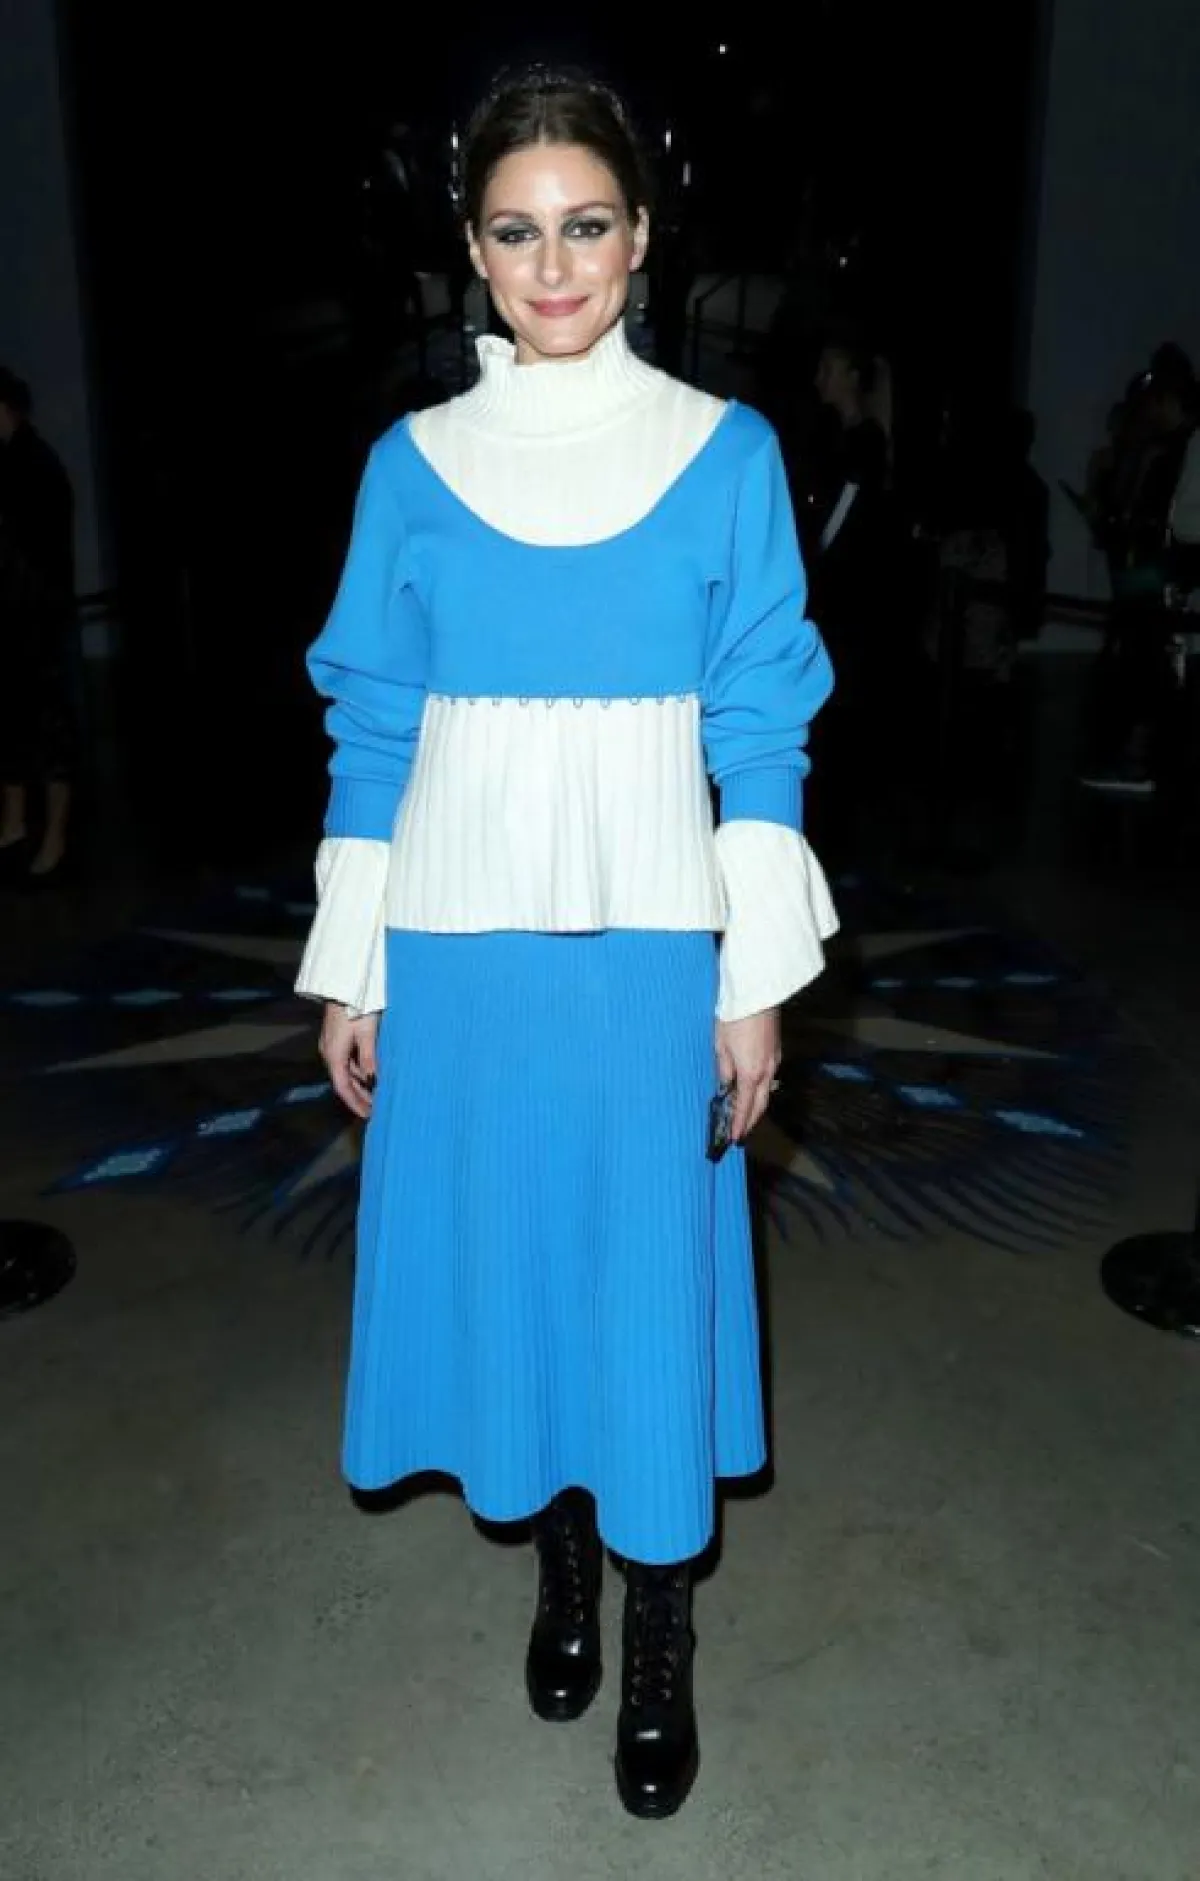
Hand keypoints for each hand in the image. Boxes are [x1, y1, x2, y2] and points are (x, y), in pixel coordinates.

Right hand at [320, 1004, 379, 1120]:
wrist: (343, 986)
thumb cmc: (356, 1008)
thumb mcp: (367, 1034)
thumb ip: (369, 1058)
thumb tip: (373, 1080)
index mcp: (334, 1056)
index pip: (343, 1088)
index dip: (356, 1103)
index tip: (368, 1115)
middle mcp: (329, 1054)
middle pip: (344, 1082)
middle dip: (359, 1097)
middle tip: (375, 1109)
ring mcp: (332, 1046)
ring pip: (346, 1072)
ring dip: (360, 1085)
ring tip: (376, 1095)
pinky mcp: (337, 1039)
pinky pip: (347, 1062)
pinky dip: (358, 1072)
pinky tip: (370, 1075)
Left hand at [715, 1008, 781, 1144]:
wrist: (757, 993)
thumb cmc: (734, 1017)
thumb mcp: (720, 1044)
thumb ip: (724, 1068)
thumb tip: (726, 1083)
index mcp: (751, 1073)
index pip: (745, 1106)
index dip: (739, 1123)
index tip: (734, 1137)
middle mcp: (767, 1070)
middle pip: (761, 1104)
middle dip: (751, 1120)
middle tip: (741, 1132)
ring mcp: (775, 1060)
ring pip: (767, 1091)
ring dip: (757, 1105)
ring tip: (746, 1114)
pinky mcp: (777, 1050)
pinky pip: (769, 1077)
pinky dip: (761, 1089)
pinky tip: (753, 1090)